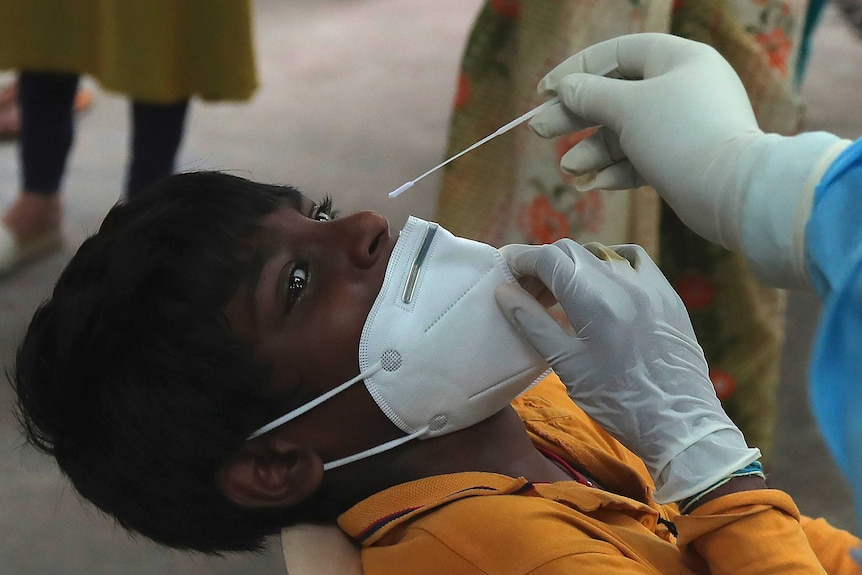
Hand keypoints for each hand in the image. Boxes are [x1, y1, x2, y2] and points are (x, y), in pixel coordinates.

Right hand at [495, 240, 759, 502]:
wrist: (679, 424)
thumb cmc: (616, 401)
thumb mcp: (566, 365)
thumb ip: (532, 323)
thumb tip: (503, 292)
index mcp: (594, 300)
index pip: (548, 258)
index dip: (521, 259)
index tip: (506, 271)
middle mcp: (623, 282)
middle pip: (571, 251)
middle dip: (543, 264)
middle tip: (527, 290)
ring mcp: (649, 285)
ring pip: (600, 253)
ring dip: (573, 264)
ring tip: (560, 293)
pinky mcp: (667, 294)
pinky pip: (633, 260)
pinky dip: (609, 261)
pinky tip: (601, 281)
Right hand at [530, 33, 847, 287]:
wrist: (732, 194)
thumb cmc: (681, 135)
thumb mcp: (628, 108)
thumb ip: (590, 95)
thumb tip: (564, 88)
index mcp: (677, 59)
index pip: (618, 53)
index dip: (577, 69)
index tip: (544, 91)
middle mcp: (682, 87)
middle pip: (616, 95)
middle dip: (576, 116)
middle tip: (539, 131)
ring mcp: (683, 126)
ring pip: (625, 131)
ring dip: (593, 150)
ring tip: (569, 170)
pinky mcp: (682, 161)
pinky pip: (641, 158)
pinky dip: (616, 169)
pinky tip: (592, 184)